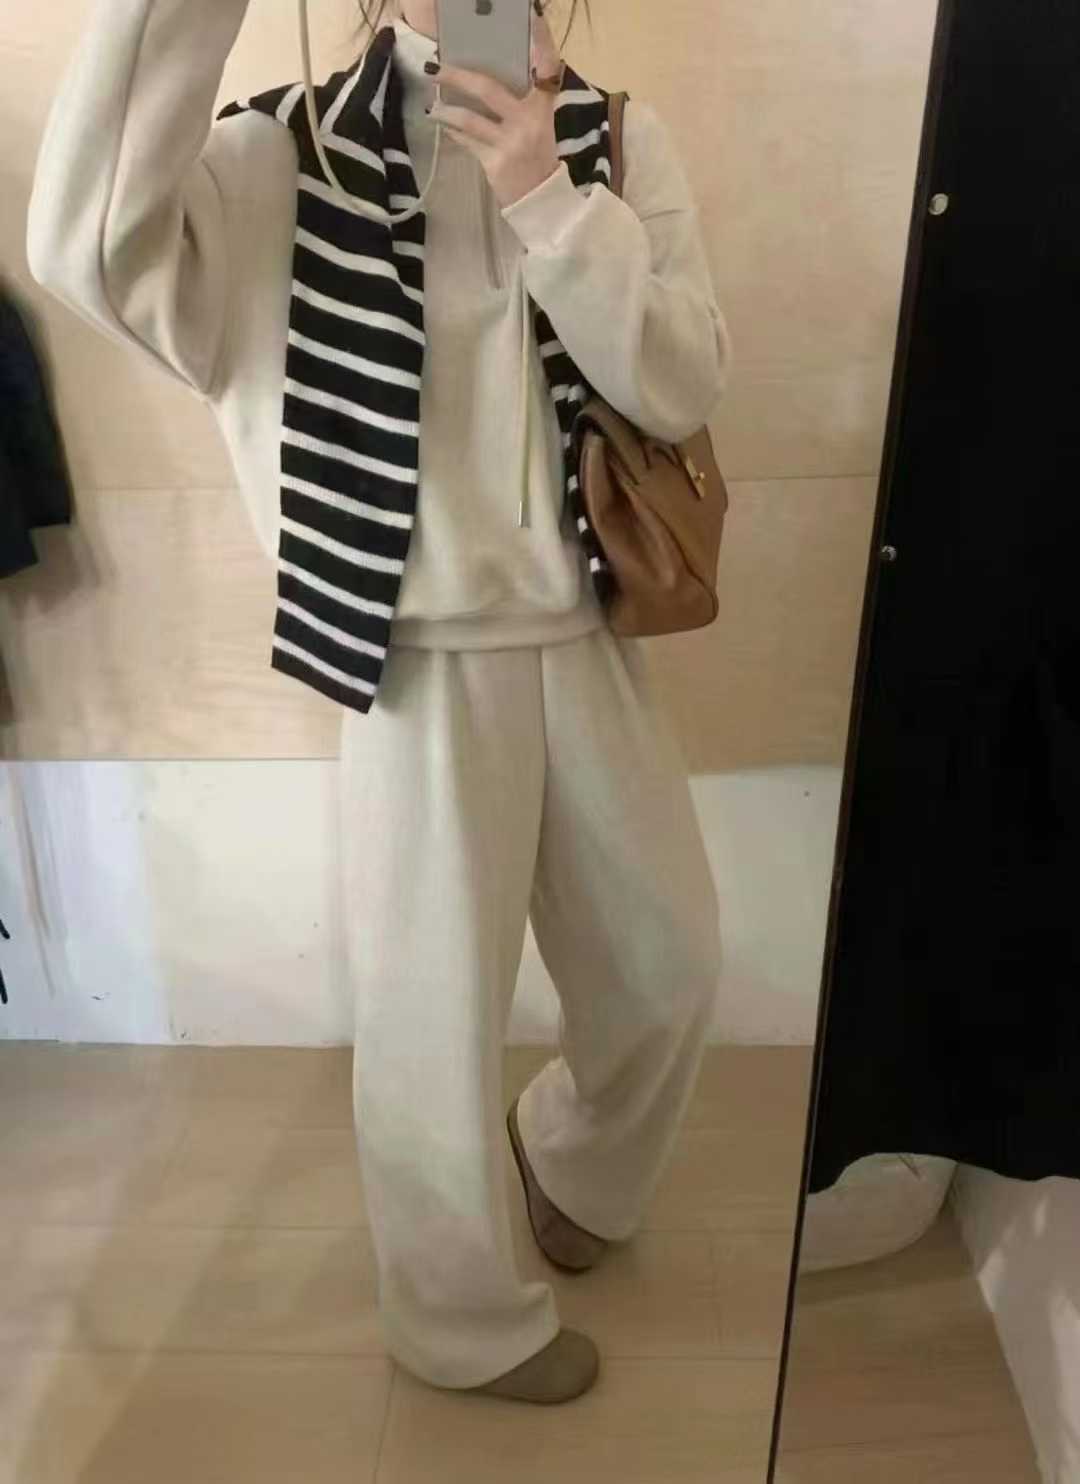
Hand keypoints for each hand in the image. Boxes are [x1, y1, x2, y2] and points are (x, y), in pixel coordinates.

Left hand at [426, 6, 563, 208]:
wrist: (542, 201)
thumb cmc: (538, 158)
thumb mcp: (539, 125)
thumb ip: (522, 101)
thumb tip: (482, 79)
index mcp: (544, 107)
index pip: (547, 67)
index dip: (542, 41)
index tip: (534, 15)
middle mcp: (529, 121)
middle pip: (487, 88)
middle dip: (456, 76)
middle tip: (433, 67)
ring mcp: (511, 142)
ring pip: (469, 118)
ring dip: (444, 110)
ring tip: (431, 106)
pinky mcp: (495, 163)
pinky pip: (467, 141)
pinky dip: (453, 132)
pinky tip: (443, 125)